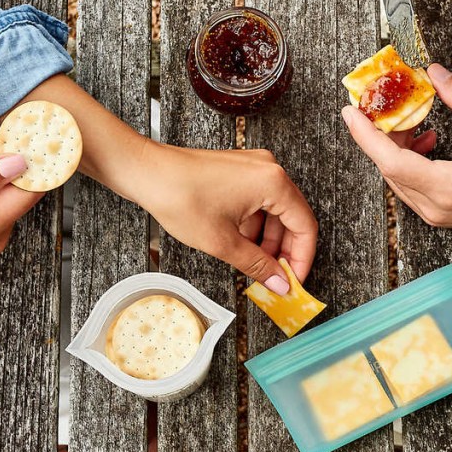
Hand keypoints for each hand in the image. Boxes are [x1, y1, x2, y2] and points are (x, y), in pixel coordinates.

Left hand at [137, 143, 317, 293]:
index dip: (301, 259)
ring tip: (254, 265)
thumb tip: (280, 284)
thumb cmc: (179, 197)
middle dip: (284, 251)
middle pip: (292, 217)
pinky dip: (254, 225)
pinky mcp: (238, 170)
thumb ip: (257, 265)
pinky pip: (258, 201)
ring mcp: (253, 167)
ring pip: (274, 211)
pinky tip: (240, 244)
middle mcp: (268, 169)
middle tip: (276, 279)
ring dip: (267, 240)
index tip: (293, 282)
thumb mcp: (223, 242)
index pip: (305, 226)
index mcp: (273, 182)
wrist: (146, 172)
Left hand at [341, 64, 451, 233]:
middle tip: (380, 103)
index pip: (391, 161)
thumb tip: (434, 74)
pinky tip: (426, 138)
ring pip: (398, 177)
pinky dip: (409, 160)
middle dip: (380, 133)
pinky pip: (411, 185)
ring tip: (409, 117)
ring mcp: (437, 214)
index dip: (366, 135)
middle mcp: (436, 207)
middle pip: (389, 168)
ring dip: (396, 146)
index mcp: (448, 188)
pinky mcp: (441, 213)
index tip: (349, 112)